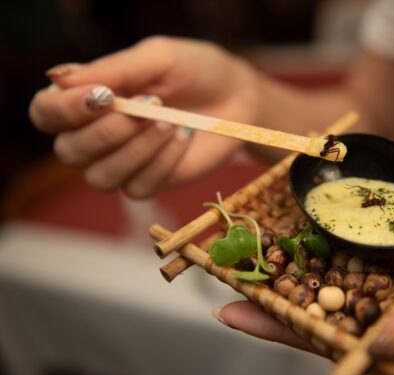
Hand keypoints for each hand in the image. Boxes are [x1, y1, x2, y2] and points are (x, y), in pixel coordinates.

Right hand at [29, 36, 260, 197]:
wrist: (237, 98)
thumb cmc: (195, 70)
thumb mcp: (158, 58)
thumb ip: (113, 69)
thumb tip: (58, 78)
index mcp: (87, 100)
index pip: (46, 114)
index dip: (65, 110)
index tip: (103, 96)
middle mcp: (96, 136)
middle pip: (70, 152)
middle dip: (108, 132)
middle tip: (149, 106)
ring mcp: (123, 163)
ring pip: (102, 177)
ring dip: (136, 149)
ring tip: (169, 121)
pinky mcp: (151, 182)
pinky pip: (139, 187)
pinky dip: (162, 162)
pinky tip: (183, 137)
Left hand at [213, 212, 393, 358]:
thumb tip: (384, 346)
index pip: (337, 333)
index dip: (285, 326)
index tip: (232, 310)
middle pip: (330, 288)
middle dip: (280, 276)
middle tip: (228, 256)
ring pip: (348, 250)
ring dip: (307, 237)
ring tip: (260, 222)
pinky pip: (378, 217)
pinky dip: (349, 208)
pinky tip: (320, 195)